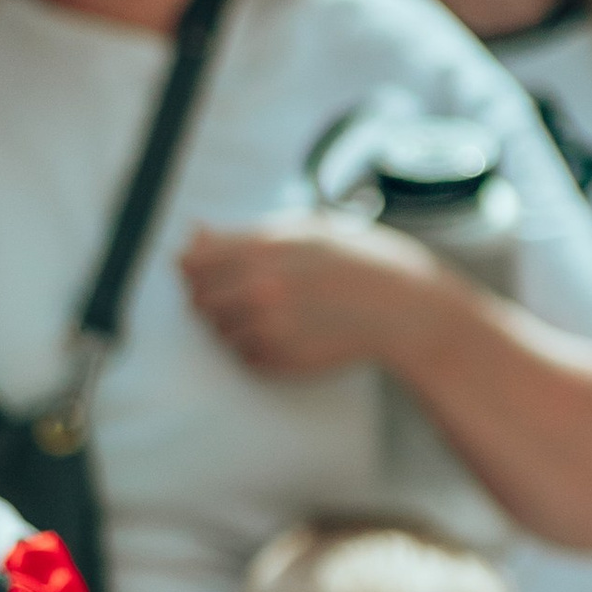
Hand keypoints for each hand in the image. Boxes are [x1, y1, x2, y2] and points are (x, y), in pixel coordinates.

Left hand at [178, 213, 447, 378]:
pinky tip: (291, 332)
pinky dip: (257, 347)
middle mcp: (259, 289)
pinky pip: (243, 357)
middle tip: (249, 292)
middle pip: (198, 301)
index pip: (191, 263)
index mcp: (262, 248)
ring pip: (218, 332)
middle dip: (213, 297)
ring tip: (278, 311)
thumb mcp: (301, 230)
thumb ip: (240, 235)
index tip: (210, 269)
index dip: (195, 267)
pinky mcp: (278, 361)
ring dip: (235, 324)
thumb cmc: (352, 261)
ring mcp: (267, 328)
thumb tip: (192, 232)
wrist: (400, 308)